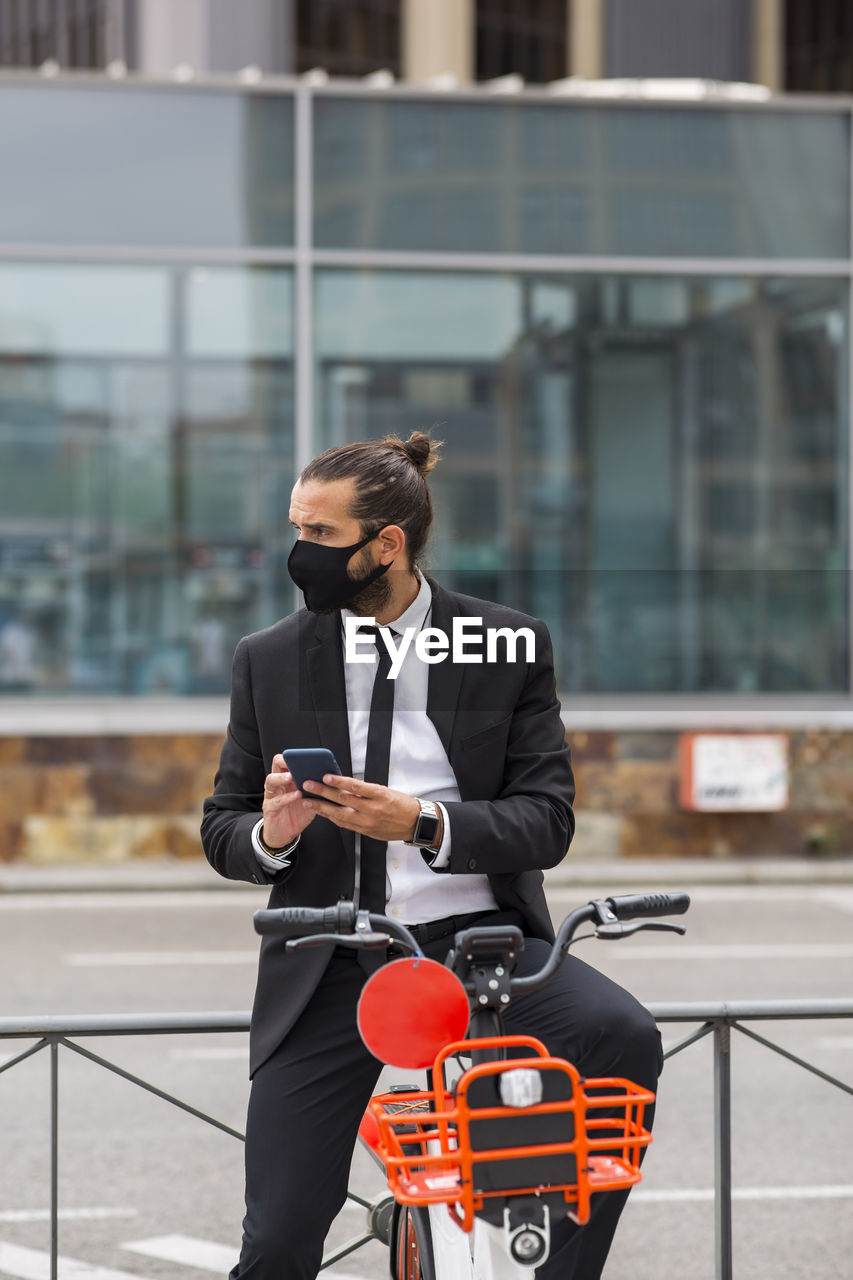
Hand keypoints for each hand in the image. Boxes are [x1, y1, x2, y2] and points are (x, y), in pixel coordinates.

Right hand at [261, 754, 315, 847]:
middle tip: (294, 762)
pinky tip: (297, 795)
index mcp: (287, 778)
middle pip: (276, 765)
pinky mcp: (269, 809)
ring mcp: (271, 795)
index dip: (294, 755)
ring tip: (292, 776)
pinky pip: (276, 800)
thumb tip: (333, 778)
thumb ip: (316, 789)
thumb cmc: (298, 814)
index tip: (306, 755)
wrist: (284, 835)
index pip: (287, 760)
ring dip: (282, 777)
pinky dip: (287, 797)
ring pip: (271, 780)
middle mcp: (278, 784)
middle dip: (285, 761)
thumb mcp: (310, 799)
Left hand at [302, 774, 423, 844]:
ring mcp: (368, 822)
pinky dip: (333, 818)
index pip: (355, 786)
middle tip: (308, 785)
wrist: (415, 823)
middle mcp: (372, 809)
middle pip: (343, 800)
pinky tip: (323, 813)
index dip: (338, 781)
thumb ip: (365, 790)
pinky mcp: (366, 831)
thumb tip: (344, 784)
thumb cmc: (402, 804)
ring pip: (340, 814)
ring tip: (309, 801)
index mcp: (379, 795)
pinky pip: (345, 824)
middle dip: (323, 792)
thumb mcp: (386, 791)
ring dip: (322, 807)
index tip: (326, 776)